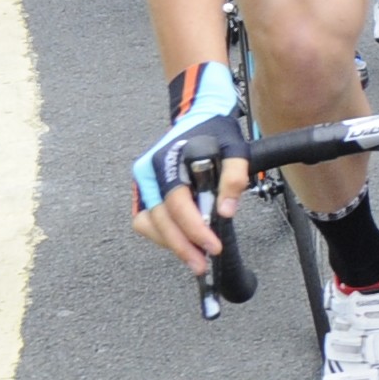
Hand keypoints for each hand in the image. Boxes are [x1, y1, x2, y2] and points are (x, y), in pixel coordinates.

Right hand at [130, 63, 250, 268]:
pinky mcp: (145, 192)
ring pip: (149, 225)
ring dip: (171, 243)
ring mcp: (143, 183)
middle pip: (158, 220)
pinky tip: (184, 239)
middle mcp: (147, 174)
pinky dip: (164, 234)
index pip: (175, 204)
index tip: (212, 247)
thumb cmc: (216, 132)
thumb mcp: (235, 149)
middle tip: (202, 264)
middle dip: (181, 246)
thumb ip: (233, 178)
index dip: (193, 230)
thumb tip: (225, 212)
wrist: (199, 116)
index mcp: (165, 161)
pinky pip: (147, 221)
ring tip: (195, 255)